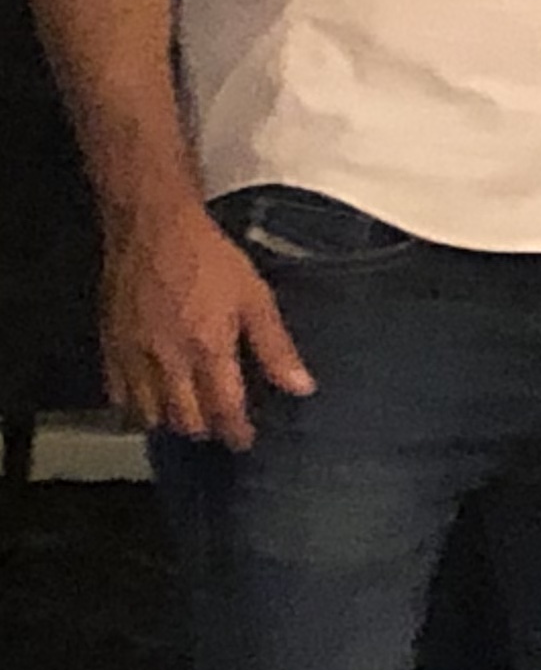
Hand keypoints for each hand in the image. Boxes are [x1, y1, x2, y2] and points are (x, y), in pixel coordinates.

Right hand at [101, 205, 314, 450]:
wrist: (152, 228)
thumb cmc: (207, 258)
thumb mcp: (255, 298)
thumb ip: (275, 347)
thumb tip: (300, 386)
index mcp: (207, 350)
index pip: (223, 409)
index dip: (236, 432)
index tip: (245, 441)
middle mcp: (167, 361)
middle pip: (184, 418)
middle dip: (206, 429)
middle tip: (221, 427)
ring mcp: (134, 357)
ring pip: (147, 414)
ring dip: (171, 422)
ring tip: (190, 417)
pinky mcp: (110, 346)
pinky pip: (116, 394)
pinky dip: (133, 408)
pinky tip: (149, 403)